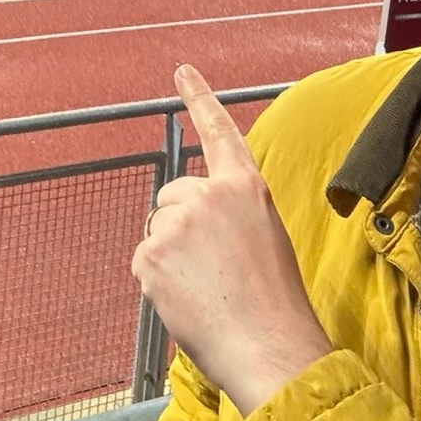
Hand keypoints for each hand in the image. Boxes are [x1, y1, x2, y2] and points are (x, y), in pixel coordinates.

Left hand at [132, 64, 331, 416]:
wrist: (271, 349)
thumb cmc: (275, 305)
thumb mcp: (265, 237)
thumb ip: (230, 215)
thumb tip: (194, 225)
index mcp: (245, 187)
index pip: (219, 132)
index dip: (199, 98)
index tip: (181, 70)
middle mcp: (209, 194)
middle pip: (172, 196)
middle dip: (181, 226)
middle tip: (214, 271)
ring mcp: (176, 223)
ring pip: (158, 231)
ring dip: (171, 258)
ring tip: (208, 291)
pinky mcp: (151, 253)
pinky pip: (144, 262)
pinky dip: (158, 283)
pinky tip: (188, 302)